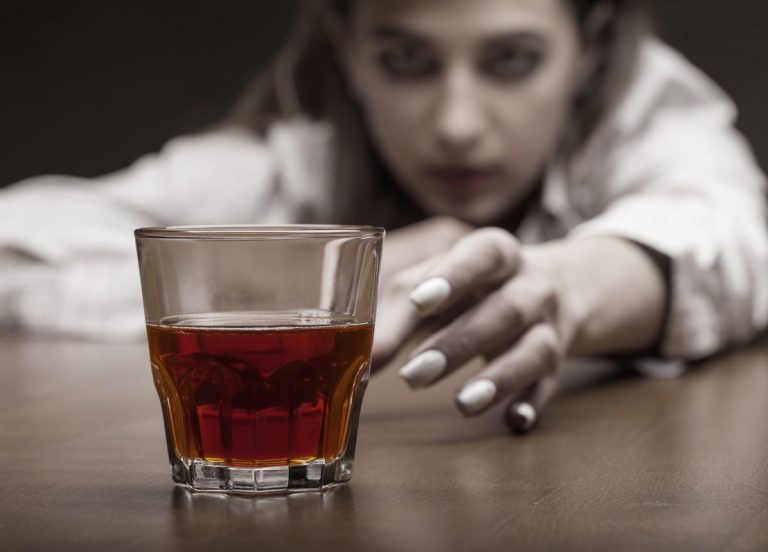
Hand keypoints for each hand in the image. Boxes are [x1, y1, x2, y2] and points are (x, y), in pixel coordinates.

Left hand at [373, 227, 579, 433]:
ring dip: (498, 378)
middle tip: (412, 376)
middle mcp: (531, 286)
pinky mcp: (557, 364)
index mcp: (497, 253)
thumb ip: (400, 314)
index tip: (418, 301)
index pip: (482, 255)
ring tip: (461, 404)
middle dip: (458, 344)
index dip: (453, 276)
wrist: (554, 287)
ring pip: (535, 349)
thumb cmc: (473, 286)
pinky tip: (513, 420)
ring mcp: (550, 326)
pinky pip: (549, 385)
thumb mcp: (438, 284)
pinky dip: (532, 402)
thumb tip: (368, 357)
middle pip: (505, 310)